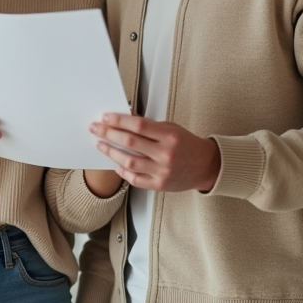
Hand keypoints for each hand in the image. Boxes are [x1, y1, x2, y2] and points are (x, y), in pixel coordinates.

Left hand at [90, 113, 220, 191]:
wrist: (206, 166)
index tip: (106, 117)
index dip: (119, 120)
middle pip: (130, 142)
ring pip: (129, 161)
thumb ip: (149, 126)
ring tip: (101, 144)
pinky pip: (135, 178)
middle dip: (109, 133)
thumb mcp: (171, 128)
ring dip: (111, 152)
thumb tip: (124, 119)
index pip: (138, 125)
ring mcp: (162, 171)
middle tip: (96, 128)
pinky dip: (123, 170)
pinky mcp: (159, 185)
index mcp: (170, 136)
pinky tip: (116, 163)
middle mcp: (166, 154)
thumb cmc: (187, 144)